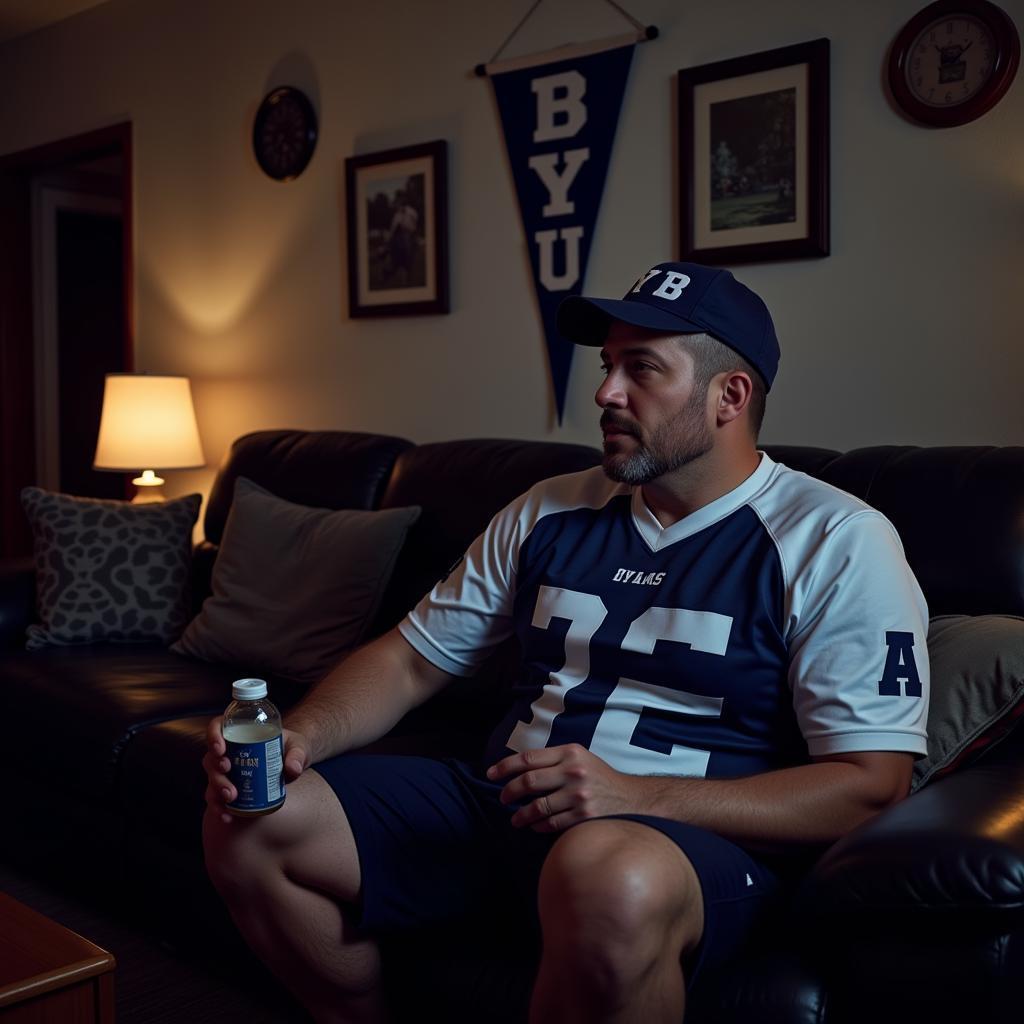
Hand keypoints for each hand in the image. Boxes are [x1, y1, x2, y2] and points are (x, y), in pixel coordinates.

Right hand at [202, 716, 311, 823]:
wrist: (293, 763)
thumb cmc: (292, 748)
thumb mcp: (298, 746)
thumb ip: (297, 754)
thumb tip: (293, 768)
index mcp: (241, 732)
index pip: (218, 726)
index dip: (213, 736)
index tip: (221, 749)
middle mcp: (229, 751)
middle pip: (211, 759)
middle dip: (217, 772)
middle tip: (229, 777)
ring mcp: (227, 771)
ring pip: (211, 780)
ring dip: (217, 790)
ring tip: (231, 798)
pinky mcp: (230, 788)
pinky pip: (218, 799)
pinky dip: (220, 809)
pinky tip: (228, 817)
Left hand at [486, 743, 638, 832]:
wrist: (631, 798)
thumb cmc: (599, 777)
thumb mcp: (579, 757)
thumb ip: (553, 760)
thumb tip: (519, 769)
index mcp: (569, 752)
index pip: (528, 758)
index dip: (505, 767)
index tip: (490, 774)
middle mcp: (573, 771)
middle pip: (528, 782)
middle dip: (509, 792)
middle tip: (502, 799)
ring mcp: (578, 795)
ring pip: (537, 806)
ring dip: (521, 815)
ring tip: (515, 819)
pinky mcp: (583, 816)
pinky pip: (551, 823)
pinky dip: (538, 826)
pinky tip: (534, 826)